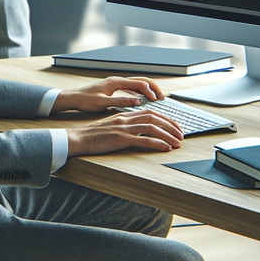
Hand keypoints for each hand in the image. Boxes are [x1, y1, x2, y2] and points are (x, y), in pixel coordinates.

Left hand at [52, 75, 164, 113]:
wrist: (73, 98)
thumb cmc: (85, 100)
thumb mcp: (102, 103)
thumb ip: (120, 102)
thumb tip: (137, 102)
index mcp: (116, 82)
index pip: (138, 83)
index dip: (149, 91)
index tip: (156, 100)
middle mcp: (117, 80)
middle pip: (141, 81)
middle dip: (153, 88)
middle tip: (162, 98)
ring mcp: (116, 84)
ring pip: (137, 84)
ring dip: (148, 90)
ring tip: (157, 99)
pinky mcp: (114, 89)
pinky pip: (131, 88)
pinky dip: (140, 93)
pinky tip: (144, 101)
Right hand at [66, 108, 182, 156]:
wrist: (78, 139)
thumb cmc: (93, 136)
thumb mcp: (110, 126)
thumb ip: (124, 125)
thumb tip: (138, 131)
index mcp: (124, 115)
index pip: (150, 112)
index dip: (165, 118)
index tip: (174, 125)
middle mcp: (126, 119)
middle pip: (154, 117)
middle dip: (171, 125)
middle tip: (181, 134)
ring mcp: (123, 128)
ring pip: (152, 128)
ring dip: (168, 135)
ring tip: (177, 142)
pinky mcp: (120, 139)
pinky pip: (143, 140)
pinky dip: (157, 143)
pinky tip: (165, 148)